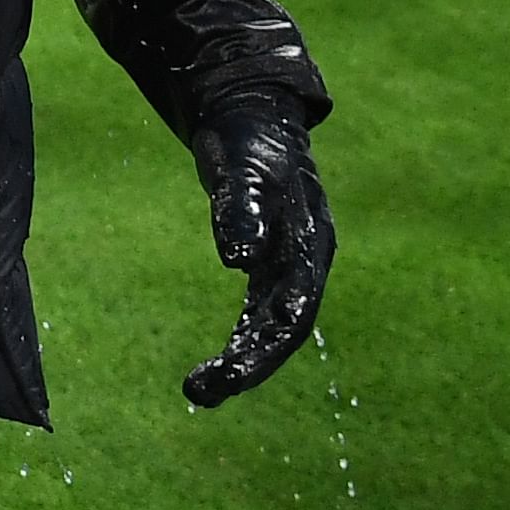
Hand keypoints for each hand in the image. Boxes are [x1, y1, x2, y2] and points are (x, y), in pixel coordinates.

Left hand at [182, 96, 333, 409]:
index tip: (230, 375)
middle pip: (284, 328)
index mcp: (308, 244)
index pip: (292, 310)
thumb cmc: (248, 141)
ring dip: (243, 361)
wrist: (251, 116)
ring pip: (271, 326)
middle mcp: (306, 261)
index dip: (264, 347)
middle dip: (249, 364)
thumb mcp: (243, 171)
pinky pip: (259, 313)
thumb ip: (242, 211)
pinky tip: (218, 367)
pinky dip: (241, 340)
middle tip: (202, 393)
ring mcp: (291, 264)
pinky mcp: (270, 263)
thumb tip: (238, 259)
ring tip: (200, 392)